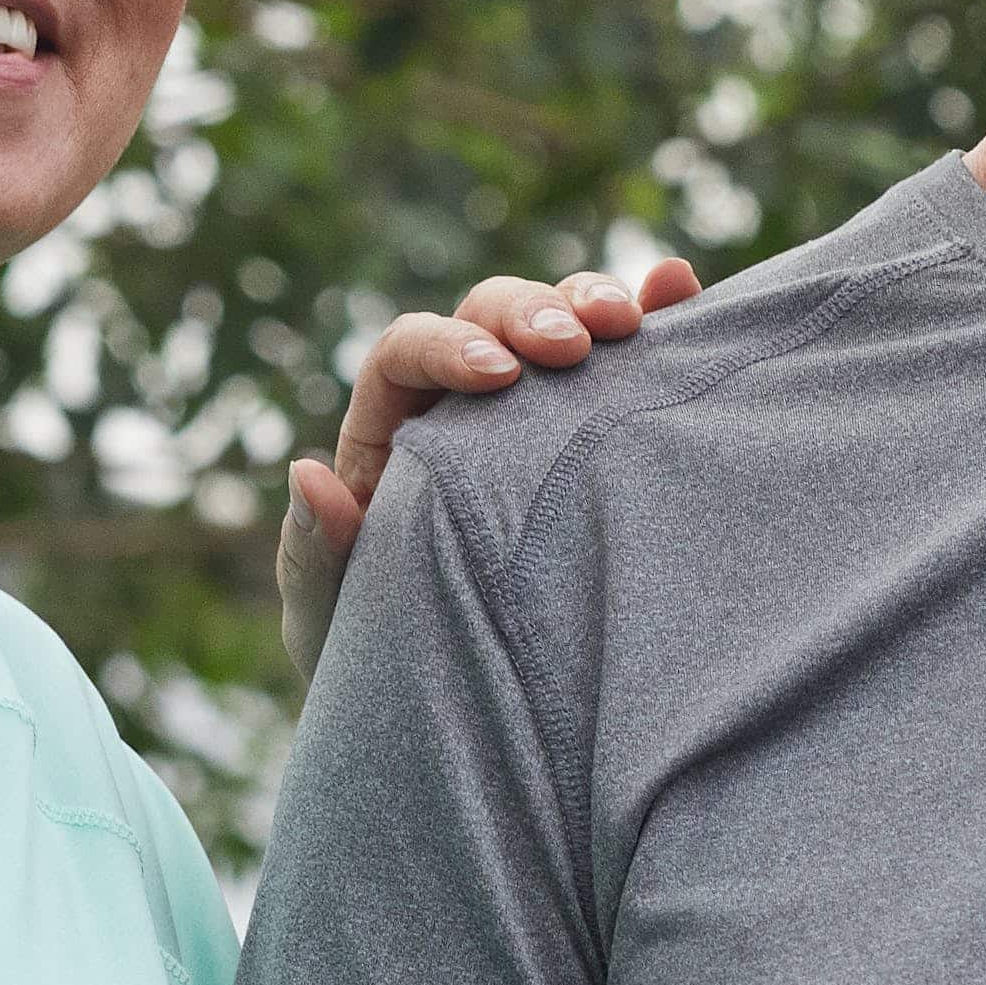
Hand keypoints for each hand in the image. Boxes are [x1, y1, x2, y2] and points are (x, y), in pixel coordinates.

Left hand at [274, 258, 699, 673]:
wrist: (466, 701)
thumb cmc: (386, 653)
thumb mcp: (336, 617)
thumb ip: (315, 553)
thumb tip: (306, 472)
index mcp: (388, 432)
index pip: (404, 351)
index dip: (447, 346)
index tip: (497, 376)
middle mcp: (460, 402)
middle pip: (486, 315)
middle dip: (530, 313)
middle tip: (573, 347)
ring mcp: (535, 407)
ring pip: (555, 316)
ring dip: (590, 302)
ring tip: (630, 325)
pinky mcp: (596, 423)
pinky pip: (623, 354)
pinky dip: (653, 311)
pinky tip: (679, 283)